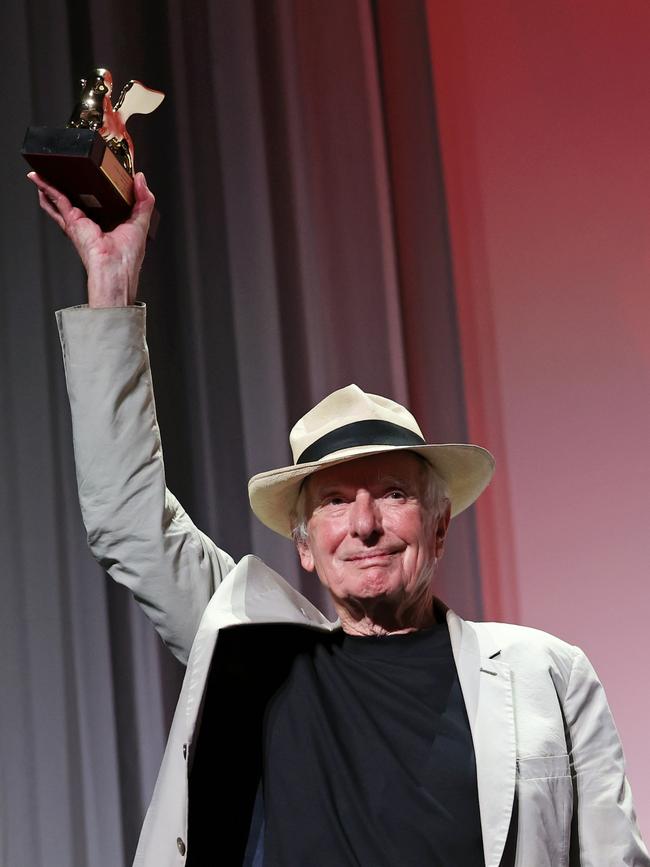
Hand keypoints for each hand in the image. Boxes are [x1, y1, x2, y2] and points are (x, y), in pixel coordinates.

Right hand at [28, 171, 155, 306]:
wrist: (115, 268)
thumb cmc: (127, 257)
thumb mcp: (141, 221)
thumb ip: (144, 199)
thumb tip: (140, 179)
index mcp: (110, 221)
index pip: (102, 200)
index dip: (99, 187)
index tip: (99, 172)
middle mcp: (93, 221)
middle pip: (79, 197)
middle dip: (71, 184)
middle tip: (66, 168)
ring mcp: (80, 221)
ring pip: (62, 198)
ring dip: (52, 185)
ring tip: (44, 170)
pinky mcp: (72, 220)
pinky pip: (57, 200)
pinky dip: (47, 188)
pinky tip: (39, 178)